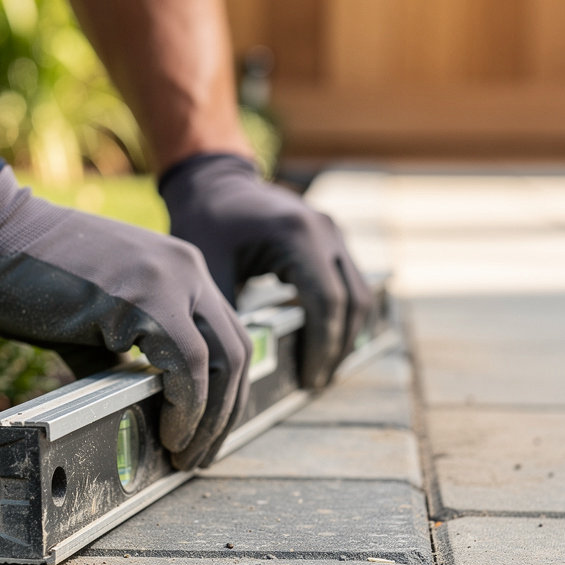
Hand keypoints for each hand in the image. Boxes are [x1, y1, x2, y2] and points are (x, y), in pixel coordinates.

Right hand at [0, 162, 250, 469]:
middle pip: (236, 353)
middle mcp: (187, 270)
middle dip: (225, 415)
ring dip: (209, 419)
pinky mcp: (143, 298)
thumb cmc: (31, 278)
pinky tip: (170, 434)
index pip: (228, 338)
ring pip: (221, 361)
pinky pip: (187, 364)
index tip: (206, 433)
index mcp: (181, 271)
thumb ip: (126, 361)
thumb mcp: (97, 324)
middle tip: (201, 455)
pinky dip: (186, 407)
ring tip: (185, 454)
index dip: (225, 394)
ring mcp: (170, 279)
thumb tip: (143, 414)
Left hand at [160, 153, 373, 387]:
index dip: (322, 347)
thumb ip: (230, 316)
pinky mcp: (332, 238)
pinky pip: (350, 284)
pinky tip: (321, 343)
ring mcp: (334, 231)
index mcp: (297, 234)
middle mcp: (325, 230)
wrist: (213, 181)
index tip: (308, 381)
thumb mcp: (210, 270)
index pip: (326, 303)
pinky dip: (341, 316)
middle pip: (352, 303)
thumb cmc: (205, 222)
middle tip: (316, 383)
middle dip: (337, 348)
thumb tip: (242, 370)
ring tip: (320, 370)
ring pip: (359, 295)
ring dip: (345, 335)